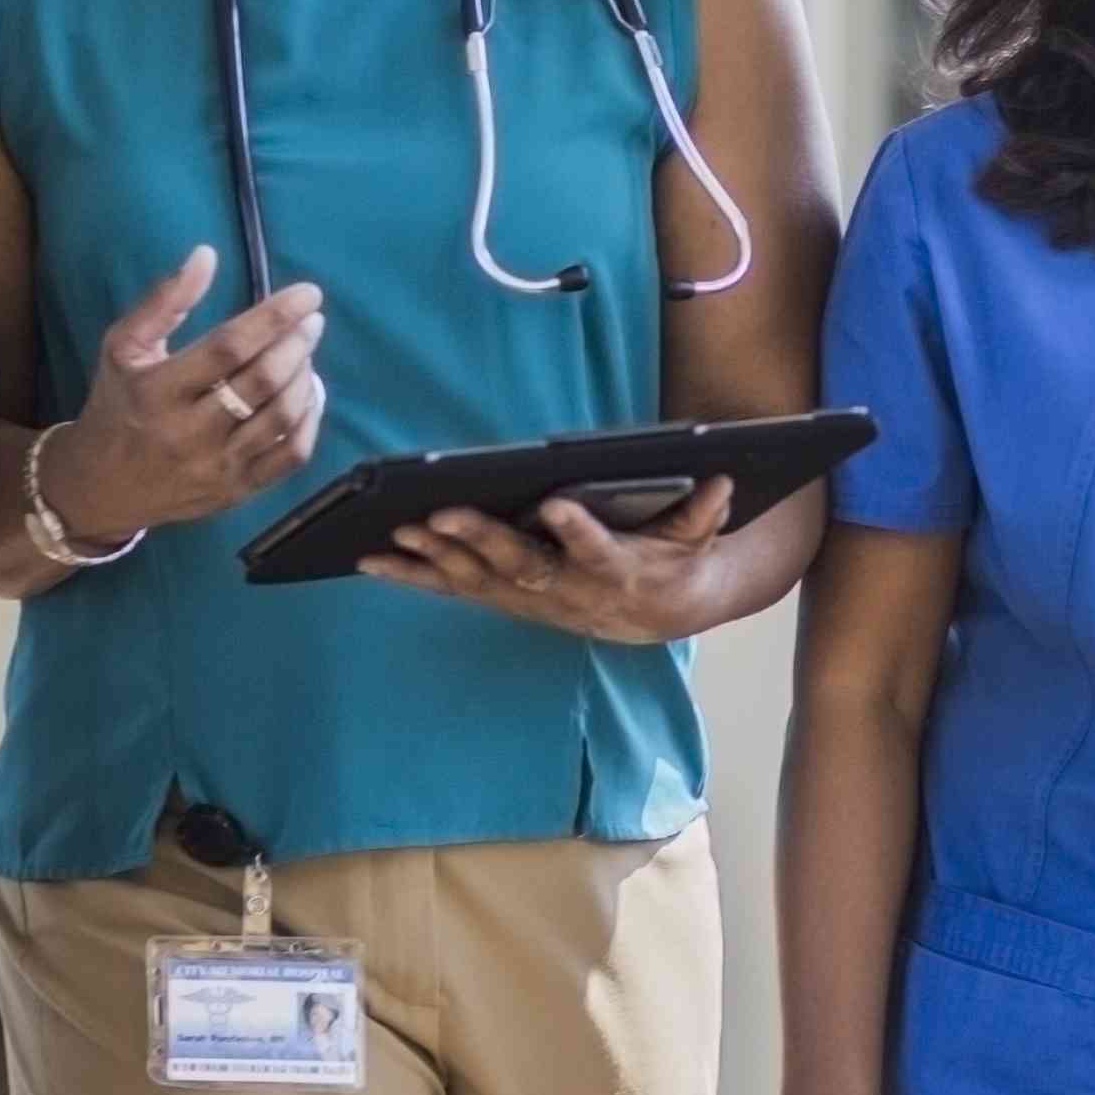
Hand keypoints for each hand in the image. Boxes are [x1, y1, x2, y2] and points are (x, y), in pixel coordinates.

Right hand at [37, 246, 324, 545]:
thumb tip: (207, 255)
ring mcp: (217, 467)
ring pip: (281, 417)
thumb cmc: (116, 404)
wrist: (100, 487)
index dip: (273, 317)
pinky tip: (308, 393)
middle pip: (261, 382)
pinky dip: (310, 419)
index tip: (307, 293)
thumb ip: (164, 301)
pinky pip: (290, 456)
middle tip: (310, 322)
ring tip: (305, 353)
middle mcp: (189, 433)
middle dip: (296, 344)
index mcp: (157, 391)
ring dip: (305, 377)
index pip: (228, 347)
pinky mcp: (237, 491)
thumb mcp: (123, 347)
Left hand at [364, 479, 732, 646]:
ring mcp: (530, 600)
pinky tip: (372, 560)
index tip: (556, 505)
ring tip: (392, 534)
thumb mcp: (698, 539)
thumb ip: (705, 512)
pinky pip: (453, 589)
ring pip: (476, 582)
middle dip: (478, 542)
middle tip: (439, 515)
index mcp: (616, 571)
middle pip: (519, 567)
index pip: (597, 551)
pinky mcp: (503, 600)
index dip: (577, 532)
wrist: (657, 615)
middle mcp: (566, 592)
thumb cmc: (673, 562)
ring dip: (433, 560)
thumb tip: (723, 479)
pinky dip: (412, 575)